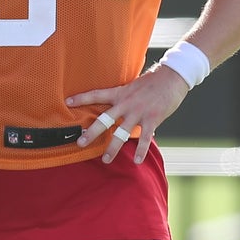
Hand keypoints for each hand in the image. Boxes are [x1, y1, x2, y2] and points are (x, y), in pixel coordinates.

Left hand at [66, 64, 188, 163]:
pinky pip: (144, 138)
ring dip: (113, 148)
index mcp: (120, 93)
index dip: (81, 98)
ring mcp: (139, 112)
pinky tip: (136, 161)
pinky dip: (140, 151)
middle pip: (105, 119)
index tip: (67, 102)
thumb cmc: (152, 82)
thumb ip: (122, 96)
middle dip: (92, 132)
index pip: (96, 94)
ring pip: (122, 133)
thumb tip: (113, 104)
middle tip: (80, 143)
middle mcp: (126, 103)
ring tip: (105, 160)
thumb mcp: (132, 86)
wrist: (172, 78)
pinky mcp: (152, 119)